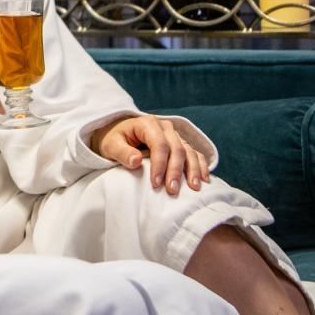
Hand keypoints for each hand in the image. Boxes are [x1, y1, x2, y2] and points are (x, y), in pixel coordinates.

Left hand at [88, 115, 210, 194]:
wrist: (118, 135)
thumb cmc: (114, 140)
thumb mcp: (111, 145)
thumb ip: (122, 152)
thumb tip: (136, 161)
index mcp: (148, 124)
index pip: (159, 144)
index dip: (159, 164)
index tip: (155, 184)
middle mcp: (165, 127)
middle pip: (176, 148)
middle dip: (175, 171)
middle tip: (172, 190)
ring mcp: (174, 135)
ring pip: (189, 151)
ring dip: (192, 170)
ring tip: (193, 188)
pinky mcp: (180, 144)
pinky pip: (195, 153)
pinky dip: (201, 165)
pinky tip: (204, 179)